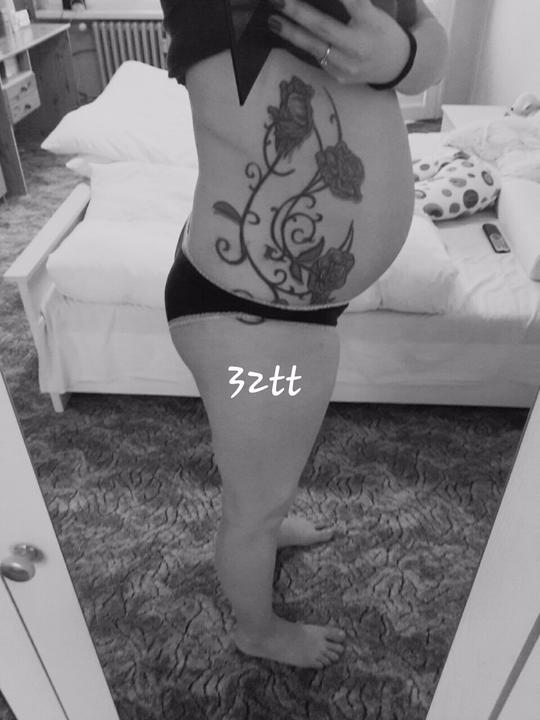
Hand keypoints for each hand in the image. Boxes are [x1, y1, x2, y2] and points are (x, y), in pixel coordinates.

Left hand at [267, 0, 410, 85]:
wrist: (394, 65)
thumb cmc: (381, 30)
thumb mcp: (372, 11)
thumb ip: (352, 3)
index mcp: (371, 22)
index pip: (353, 2)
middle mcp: (358, 46)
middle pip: (323, 27)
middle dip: (297, 12)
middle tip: (277, 0)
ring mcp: (347, 65)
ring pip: (313, 47)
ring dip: (290, 32)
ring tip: (272, 20)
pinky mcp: (339, 76)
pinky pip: (316, 57)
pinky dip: (301, 43)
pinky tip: (288, 32)